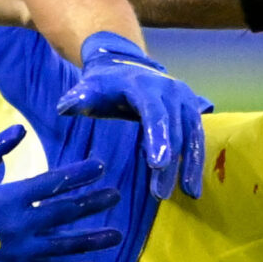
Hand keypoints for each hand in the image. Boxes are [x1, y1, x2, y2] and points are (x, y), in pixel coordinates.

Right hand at [0, 127, 121, 261]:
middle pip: (65, 212)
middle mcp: (21, 224)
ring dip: (93, 239)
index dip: (78, 174)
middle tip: (116, 195)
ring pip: (65, 244)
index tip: (99, 167)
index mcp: (10, 198)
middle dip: (93, 203)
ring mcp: (22, 250)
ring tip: (118, 234)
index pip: (53, 183)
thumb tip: (20, 128)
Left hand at [54, 31, 212, 200]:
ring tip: (189, 194)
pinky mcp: (192, 112)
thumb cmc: (104, 84)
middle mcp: (171, 90)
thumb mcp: (90, 87)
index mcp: (145, 85)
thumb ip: (79, 98)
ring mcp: (185, 100)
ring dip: (191, 166)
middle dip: (170, 163)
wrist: (127, 67)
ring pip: (192, 135)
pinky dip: (196, 163)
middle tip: (160, 194)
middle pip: (174, 129)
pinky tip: (192, 188)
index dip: (157, 137)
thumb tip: (65, 107)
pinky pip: (197, 138)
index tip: (157, 164)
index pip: (154, 112)